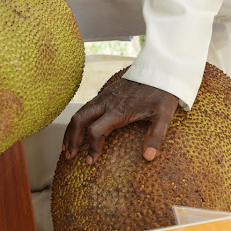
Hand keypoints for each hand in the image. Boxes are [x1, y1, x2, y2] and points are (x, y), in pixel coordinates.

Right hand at [62, 78, 178, 163]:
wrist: (159, 69)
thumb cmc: (161, 93)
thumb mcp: (163, 116)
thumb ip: (156, 136)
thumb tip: (148, 157)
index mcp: (118, 111)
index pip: (95, 131)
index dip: (91, 147)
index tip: (91, 161)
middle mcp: (106, 103)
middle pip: (79, 121)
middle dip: (72, 140)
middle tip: (69, 156)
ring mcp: (104, 96)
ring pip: (79, 113)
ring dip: (71, 130)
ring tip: (67, 147)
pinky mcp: (106, 93)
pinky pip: (85, 107)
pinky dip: (77, 120)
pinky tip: (79, 129)